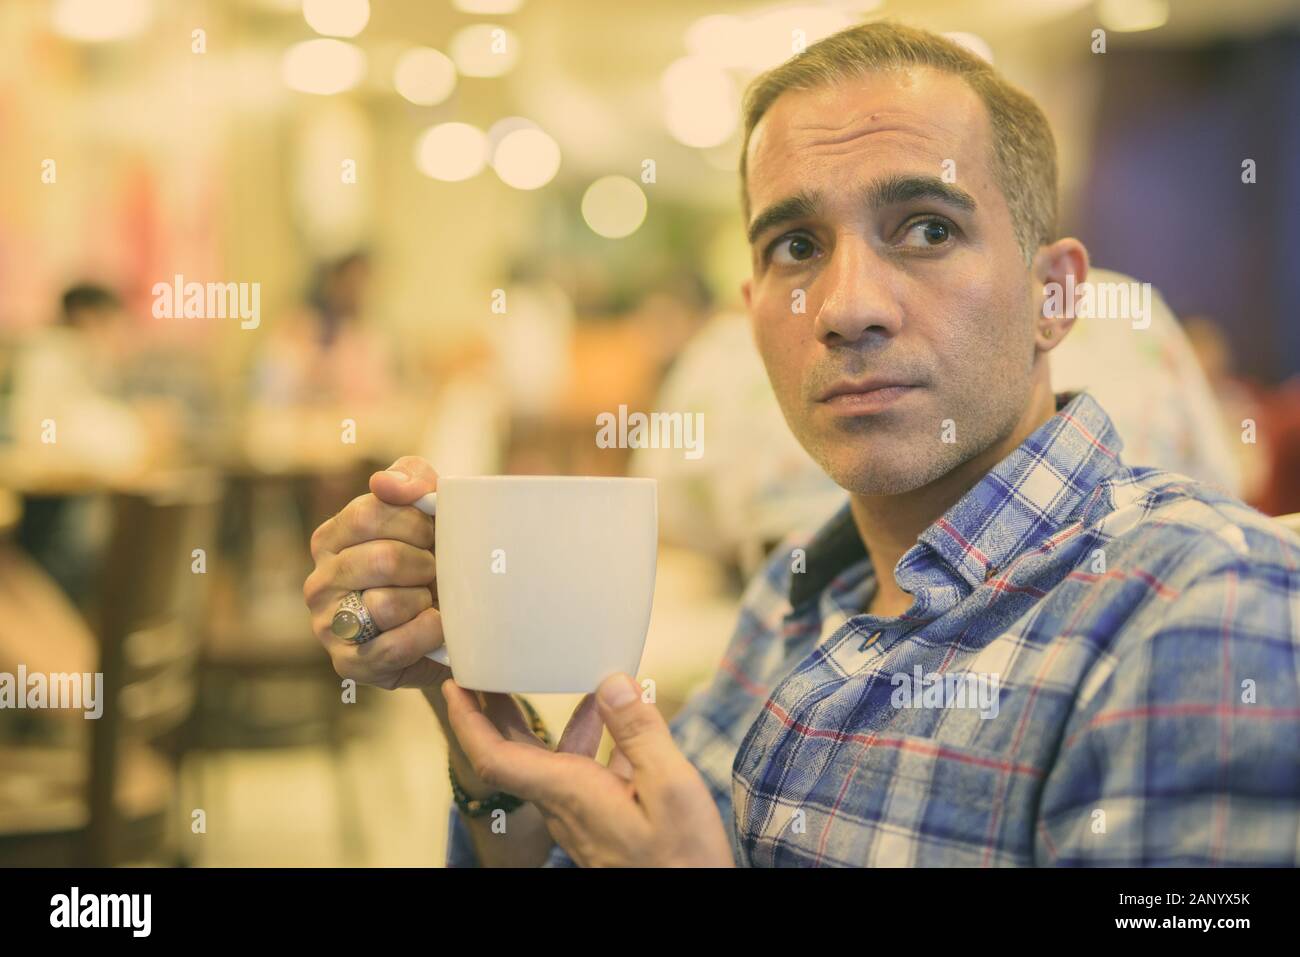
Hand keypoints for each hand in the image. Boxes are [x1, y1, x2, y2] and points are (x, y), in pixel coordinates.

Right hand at [303, 455, 446, 688]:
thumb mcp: (427, 510)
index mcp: (330, 539)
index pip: (367, 515)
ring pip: (386, 604)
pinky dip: (426, 634)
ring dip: (424, 600)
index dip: (415, 523)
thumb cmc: (430, 559)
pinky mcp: (349, 663)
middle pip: (381, 559)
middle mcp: (319, 582)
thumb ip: (411, 478)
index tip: (433, 533)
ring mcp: (328, 625)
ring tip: (430, 599)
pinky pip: (394, 646)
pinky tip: (437, 625)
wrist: (447, 623)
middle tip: (436, 570)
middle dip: (424, 564)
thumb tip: (384, 482)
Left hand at [443, 672, 734, 866]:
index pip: (495, 757)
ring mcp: (581, 815)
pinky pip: (580, 772)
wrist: (693, 900)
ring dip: (547, 718)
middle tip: (488, 666)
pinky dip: (588, 738)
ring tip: (555, 675)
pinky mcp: (601, 821)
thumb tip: (611, 682)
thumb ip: (639, 732)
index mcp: (570, 792)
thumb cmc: (682, 857)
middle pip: (512, 753)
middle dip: (494, 708)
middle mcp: (565, 805)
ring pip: (549, 760)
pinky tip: (615, 717)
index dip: (468, 720)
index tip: (454, 686)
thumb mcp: (671, 786)